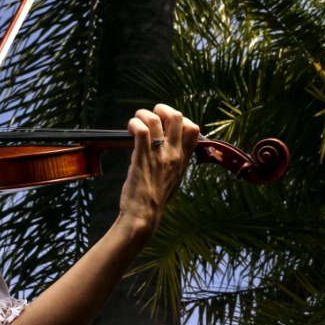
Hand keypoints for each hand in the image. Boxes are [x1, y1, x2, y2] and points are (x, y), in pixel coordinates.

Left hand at [119, 104, 199, 229]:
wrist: (144, 215)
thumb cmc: (154, 200)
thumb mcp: (173, 179)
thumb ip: (173, 163)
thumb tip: (168, 150)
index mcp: (183, 159)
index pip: (194, 129)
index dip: (181, 119)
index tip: (167, 123)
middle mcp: (174, 154)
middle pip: (177, 117)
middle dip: (163, 109)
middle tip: (152, 115)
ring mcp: (159, 154)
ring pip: (156, 119)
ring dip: (143, 114)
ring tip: (136, 121)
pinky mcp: (142, 156)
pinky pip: (141, 129)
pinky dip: (134, 123)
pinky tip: (130, 129)